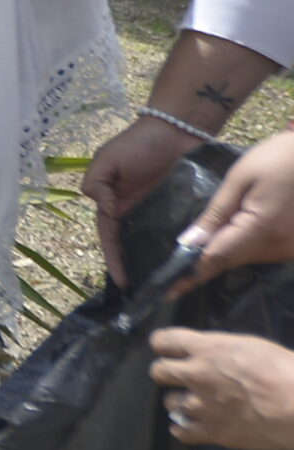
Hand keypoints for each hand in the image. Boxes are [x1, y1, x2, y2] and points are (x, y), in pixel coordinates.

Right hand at [81, 115, 204, 285]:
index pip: (110, 237)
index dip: (114, 259)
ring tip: (166, 283)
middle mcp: (136, 211)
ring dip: (157, 260)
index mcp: (114, 203)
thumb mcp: (106, 160)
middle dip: (135, 267)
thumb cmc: (138, 143)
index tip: (123, 282)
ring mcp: (161, 211)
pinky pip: (180, 231)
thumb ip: (96, 184)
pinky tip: (186, 262)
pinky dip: (181, 246)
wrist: (178, 128)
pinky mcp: (183, 208)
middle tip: (145, 292)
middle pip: (132, 245)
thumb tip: (104, 210)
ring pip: (156, 242)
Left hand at [149, 329, 293, 449]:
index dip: (164, 345)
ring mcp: (201, 405)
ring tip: (196, 404)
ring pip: (169, 402)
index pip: (163, 341)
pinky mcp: (212, 432)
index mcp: (207, 349)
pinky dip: (183, 428)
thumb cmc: (286, 371)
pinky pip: (181, 431)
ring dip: (180, 402)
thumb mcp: (251, 347)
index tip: (169, 350)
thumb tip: (210, 355)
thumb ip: (221, 350)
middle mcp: (196, 375)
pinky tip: (191, 426)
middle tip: (181, 377)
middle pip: (158, 371)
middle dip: (166, 373)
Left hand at [175, 129, 293, 289]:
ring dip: (227, 249)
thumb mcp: (240, 180)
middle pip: (232, 260)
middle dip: (205, 258)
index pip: (217, 259)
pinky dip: (245, 243)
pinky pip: (264, 249)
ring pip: (248, 256)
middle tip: (178, 261)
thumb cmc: (280, 158)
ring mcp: (291, 248)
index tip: (168, 291)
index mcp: (261, 230)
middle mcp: (280, 247)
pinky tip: (236, 229)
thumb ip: (215, 214)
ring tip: (205, 239)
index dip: (191, 275)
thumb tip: (190, 243)